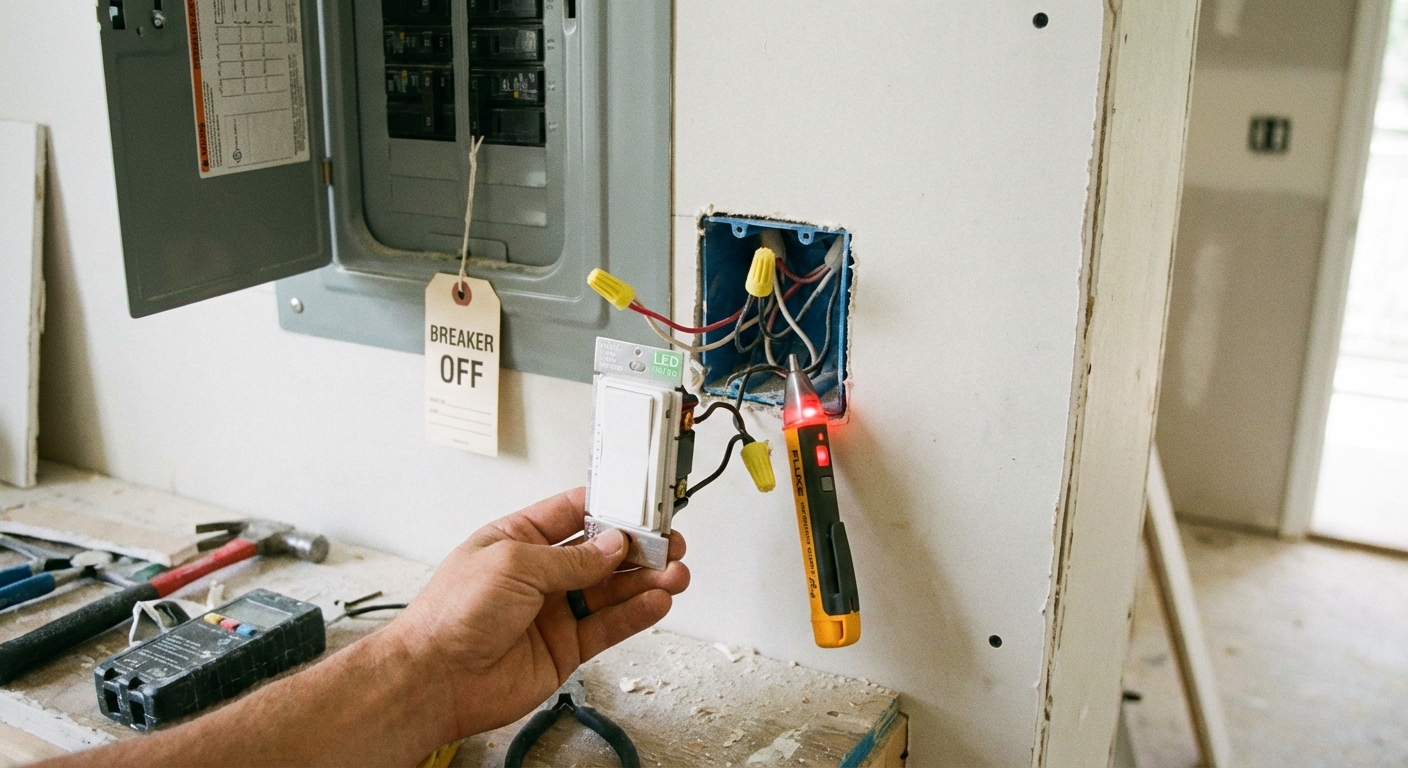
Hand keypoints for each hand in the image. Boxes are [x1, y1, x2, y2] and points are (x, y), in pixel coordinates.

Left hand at [385, 487, 689, 740]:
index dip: (610, 509)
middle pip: (601, 553)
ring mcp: (553, 611)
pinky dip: (636, 614)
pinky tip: (656, 602)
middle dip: (637, 547)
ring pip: (611, 590)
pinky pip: (608, 626)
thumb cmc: (450, 616)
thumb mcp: (513, 564)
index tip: (643, 506)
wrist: (436, 679)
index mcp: (519, 540)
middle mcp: (539, 574)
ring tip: (674, 574)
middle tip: (668, 544)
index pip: (574, 514)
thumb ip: (570, 558)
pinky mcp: (565, 647)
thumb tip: (611, 546)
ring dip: (645, 581)